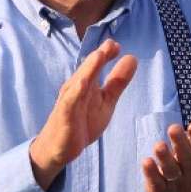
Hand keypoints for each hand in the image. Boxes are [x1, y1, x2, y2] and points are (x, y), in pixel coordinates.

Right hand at [29, 39, 136, 190]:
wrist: (58, 148)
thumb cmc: (82, 120)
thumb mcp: (106, 101)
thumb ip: (118, 81)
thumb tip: (132, 58)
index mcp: (87, 83)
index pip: (97, 64)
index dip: (107, 53)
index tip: (118, 45)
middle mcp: (77, 88)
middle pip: (88, 69)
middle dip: (99, 57)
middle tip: (111, 44)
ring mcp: (69, 101)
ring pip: (79, 82)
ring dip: (88, 68)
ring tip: (99, 55)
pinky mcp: (64, 116)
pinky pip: (70, 102)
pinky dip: (76, 92)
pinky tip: (83, 83)